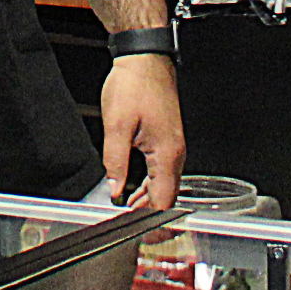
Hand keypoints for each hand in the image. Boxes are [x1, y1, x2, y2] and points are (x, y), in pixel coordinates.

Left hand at [99, 55, 185, 213]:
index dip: (151, 222)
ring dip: (149, 202)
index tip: (136, 232)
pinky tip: (135, 190)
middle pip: (168, 197)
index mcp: (167, 153)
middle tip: (130, 227)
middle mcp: (176, 152)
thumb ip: (115, 161)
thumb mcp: (116, 123)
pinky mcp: (168, 139)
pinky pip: (163, 172)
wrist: (145, 57)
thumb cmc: (135, 83)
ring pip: (166, 186)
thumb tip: (114, 189)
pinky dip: (151, 187)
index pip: (164, 201)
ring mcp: (174, 146)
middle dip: (150, 216)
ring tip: (129, 213)